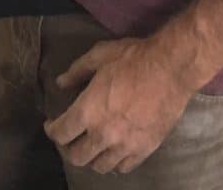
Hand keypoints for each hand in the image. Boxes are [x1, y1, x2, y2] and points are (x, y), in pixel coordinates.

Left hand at [42, 36, 193, 174]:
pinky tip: (115, 151)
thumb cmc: (134, 58)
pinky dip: (115, 162)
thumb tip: (60, 83)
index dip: (52, 130)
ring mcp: (125, 145)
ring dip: (91, 157)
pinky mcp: (145, 149)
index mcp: (88, 111)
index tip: (51, 124)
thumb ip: (77, 70)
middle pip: (77, 156)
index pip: (61, 133)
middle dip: (68, 148)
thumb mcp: (101, 55)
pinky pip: (124, 167)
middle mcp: (103, 134)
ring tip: (92, 146)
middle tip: (70, 137)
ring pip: (100, 166)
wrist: (171, 68)